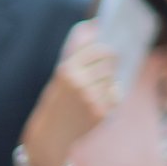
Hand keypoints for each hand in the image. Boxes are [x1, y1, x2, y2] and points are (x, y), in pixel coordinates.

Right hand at [20, 39, 120, 165]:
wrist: (52, 135)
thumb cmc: (57, 102)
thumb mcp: (61, 77)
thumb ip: (77, 55)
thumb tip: (93, 30)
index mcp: (67, 71)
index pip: (97, 50)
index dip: (105, 51)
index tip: (108, 53)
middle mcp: (80, 83)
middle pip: (109, 63)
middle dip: (110, 64)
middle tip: (107, 69)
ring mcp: (92, 98)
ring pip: (112, 79)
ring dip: (108, 81)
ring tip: (96, 89)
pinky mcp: (101, 112)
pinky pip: (115, 96)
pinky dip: (110, 96)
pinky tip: (98, 102)